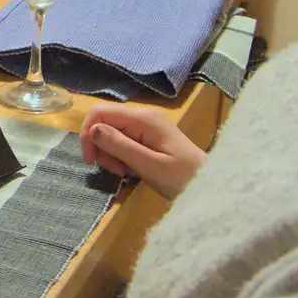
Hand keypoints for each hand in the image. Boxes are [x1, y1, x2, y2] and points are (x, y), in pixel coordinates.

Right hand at [79, 102, 206, 200]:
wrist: (210, 185)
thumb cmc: (182, 178)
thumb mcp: (149, 165)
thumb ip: (120, 146)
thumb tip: (92, 129)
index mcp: (143, 119)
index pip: (99, 112)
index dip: (88, 134)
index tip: (91, 160)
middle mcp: (143, 116)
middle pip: (104, 123)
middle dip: (101, 147)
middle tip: (115, 171)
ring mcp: (146, 126)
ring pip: (112, 134)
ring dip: (111, 155)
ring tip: (126, 173)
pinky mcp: (149, 137)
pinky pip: (124, 141)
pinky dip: (121, 157)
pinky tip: (132, 170)